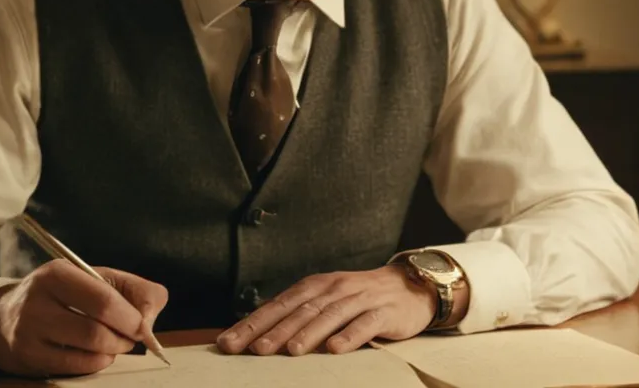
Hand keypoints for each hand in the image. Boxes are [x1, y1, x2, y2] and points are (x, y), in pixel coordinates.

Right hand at [0, 259, 168, 376]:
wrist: (4, 317)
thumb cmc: (62, 295)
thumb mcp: (94, 278)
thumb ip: (133, 289)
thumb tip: (149, 319)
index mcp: (57, 273)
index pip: (104, 300)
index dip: (131, 317)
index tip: (142, 323)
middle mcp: (38, 302)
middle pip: (96, 330)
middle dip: (125, 337)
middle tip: (132, 336)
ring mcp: (29, 333)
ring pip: (88, 351)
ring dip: (113, 351)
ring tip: (116, 343)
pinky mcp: (29, 358)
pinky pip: (76, 368)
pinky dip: (97, 363)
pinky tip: (98, 354)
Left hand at [216, 265, 434, 356]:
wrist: (408, 286)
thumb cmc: (358, 299)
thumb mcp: (326, 301)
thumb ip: (298, 315)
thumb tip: (257, 335)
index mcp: (315, 287)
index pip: (278, 305)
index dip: (253, 324)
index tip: (229, 343)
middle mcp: (333, 289)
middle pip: (299, 310)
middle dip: (274, 330)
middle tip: (253, 350)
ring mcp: (359, 299)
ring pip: (330, 315)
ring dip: (309, 333)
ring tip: (290, 351)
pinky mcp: (383, 312)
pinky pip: (365, 324)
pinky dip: (350, 336)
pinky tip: (336, 349)